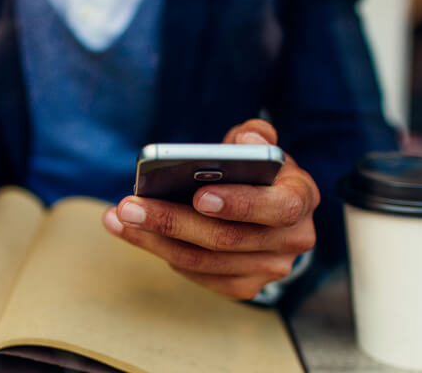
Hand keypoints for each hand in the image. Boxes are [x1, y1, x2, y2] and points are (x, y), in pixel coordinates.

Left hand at [103, 120, 318, 299]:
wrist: (269, 209)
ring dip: (155, 241)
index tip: (198, 196)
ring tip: (119, 218)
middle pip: (227, 239)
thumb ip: (255, 136)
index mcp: (301, 199)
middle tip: (129, 205)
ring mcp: (270, 268)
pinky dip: (164, 254)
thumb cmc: (259, 172)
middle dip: (172, 221)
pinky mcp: (246, 286)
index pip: (278, 207)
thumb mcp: (261, 145)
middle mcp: (293, 239)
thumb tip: (245, 140)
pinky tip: (137, 234)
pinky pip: (198, 275)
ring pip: (204, 261)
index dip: (240, 204)